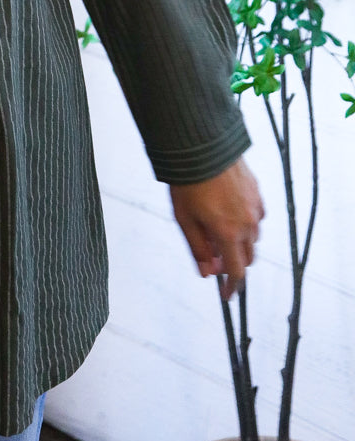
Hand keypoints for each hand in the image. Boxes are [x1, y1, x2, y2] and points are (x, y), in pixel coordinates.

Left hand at [169, 156, 264, 300]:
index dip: (232, 287)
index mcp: (228, 233)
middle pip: (247, 257)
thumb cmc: (188, 181)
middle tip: (215, 260)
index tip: (226, 295)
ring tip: (218, 233)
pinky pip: (256, 216)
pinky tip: (230, 214)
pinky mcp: (256, 191)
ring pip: (253, 237)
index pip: (236, 271)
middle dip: (234, 264)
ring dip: (240, 243)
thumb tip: (207, 273)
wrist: (201, 145)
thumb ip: (197, 248)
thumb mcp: (184, 218)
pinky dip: (246, 223)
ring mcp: (254, 206)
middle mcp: (246, 223)